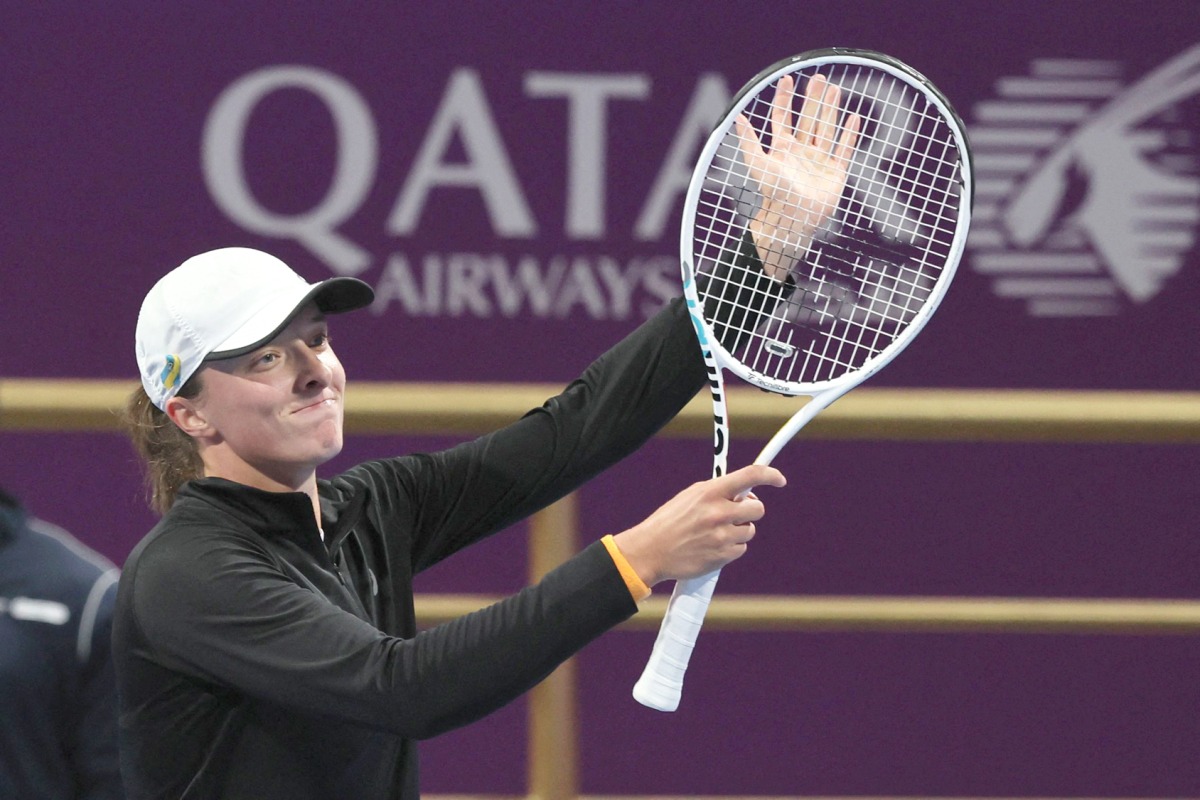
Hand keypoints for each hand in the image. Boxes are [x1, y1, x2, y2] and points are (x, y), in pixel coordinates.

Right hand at [612, 464, 785, 585]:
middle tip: (736, 513)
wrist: (651, 550)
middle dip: (750, 511)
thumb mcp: (691, 497)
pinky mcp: (723, 556)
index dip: (770, 475)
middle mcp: (719, 512)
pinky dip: (731, 547)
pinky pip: (741, 548)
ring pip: (749, 530)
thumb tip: (743, 493)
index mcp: (710, 492)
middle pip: (758, 508)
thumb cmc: (670, 521)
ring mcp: (722, 535)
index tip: (779, 479)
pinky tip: (712, 546)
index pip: (750, 476)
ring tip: (716, 532)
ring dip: (739, 531)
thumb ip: (717, 492)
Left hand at [736, 73, 861, 278]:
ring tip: (835, 89)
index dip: (784, 99)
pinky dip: (850, 134)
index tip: (788, 78)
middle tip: (818, 77)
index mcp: (782, 149)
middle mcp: (801, 152)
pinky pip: (844, 149)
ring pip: (826, 129)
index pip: (782, 117)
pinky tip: (854, 117)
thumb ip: (749, 140)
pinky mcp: (835, 172)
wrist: (793, 217)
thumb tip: (737, 117)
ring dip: (830, 109)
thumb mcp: (757, 163)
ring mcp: (819, 161)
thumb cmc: (773, 192)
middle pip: (807, 119)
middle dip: (812, 98)